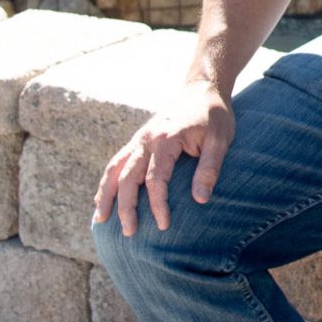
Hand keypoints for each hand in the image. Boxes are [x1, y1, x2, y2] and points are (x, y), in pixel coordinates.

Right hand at [92, 79, 233, 236]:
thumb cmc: (214, 116)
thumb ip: (209, 168)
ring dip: (106, 195)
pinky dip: (106, 181)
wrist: (202, 89)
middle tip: (129, 232)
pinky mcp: (137, 139)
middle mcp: (147, 138)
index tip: (164, 225)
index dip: (158, 205)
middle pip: (128, 177)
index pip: (156, 179)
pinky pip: (116, 161)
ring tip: (100, 220)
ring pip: (114, 169)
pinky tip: (101, 199)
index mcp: (167, 139)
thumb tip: (201, 200)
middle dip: (126, 207)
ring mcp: (139, 138)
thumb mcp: (220, 140)